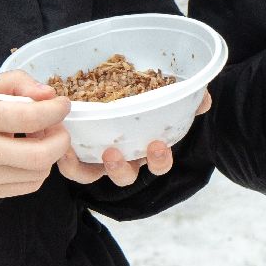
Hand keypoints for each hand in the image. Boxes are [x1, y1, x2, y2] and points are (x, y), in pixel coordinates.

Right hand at [0, 71, 71, 198]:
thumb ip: (18, 82)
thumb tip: (48, 94)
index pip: (28, 118)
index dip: (54, 110)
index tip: (63, 104)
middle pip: (40, 155)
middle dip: (60, 139)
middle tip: (58, 127)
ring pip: (40, 172)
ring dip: (51, 153)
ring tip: (40, 137)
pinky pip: (31, 184)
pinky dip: (39, 169)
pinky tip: (29, 153)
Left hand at [56, 91, 211, 186]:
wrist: (105, 88)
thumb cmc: (141, 97)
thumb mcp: (163, 94)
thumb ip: (186, 98)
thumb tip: (204, 97)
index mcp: (147, 149)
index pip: (159, 164)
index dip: (160, 160)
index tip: (158, 145)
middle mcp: (124, 159)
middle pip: (124, 176)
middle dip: (120, 169)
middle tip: (114, 153)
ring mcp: (98, 159)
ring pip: (93, 174)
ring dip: (84, 168)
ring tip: (75, 150)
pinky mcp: (78, 153)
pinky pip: (71, 166)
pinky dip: (67, 161)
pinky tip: (62, 144)